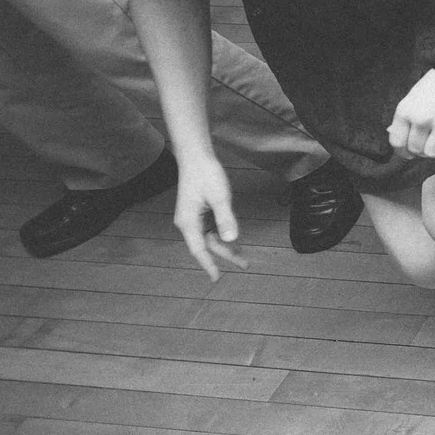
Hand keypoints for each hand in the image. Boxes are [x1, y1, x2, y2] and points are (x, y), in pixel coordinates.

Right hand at [170, 155, 247, 280]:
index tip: (217, 278)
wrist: (196, 156)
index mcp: (188, 222)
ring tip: (244, 256)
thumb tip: (232, 239)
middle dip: (226, 255)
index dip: (208, 265)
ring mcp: (193, 218)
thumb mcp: (220, 197)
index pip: (199, 250)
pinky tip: (235, 240)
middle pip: (207, 245)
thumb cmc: (206, 174)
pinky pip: (211, 229)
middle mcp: (188, 223)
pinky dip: (223, 235)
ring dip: (226, 246)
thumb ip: (225, 219)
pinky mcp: (199, 212)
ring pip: (210, 238)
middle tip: (246, 265)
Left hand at [389, 68, 434, 159]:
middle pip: (415, 150)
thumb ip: (404, 118)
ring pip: (433, 153)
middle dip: (421, 151)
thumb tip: (392, 133)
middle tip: (430, 143)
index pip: (397, 142)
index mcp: (405, 111)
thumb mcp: (413, 97)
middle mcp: (421, 119)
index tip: (409, 153)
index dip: (403, 151)